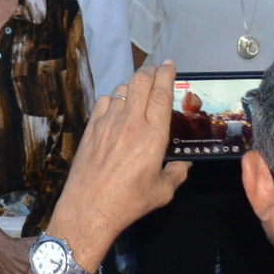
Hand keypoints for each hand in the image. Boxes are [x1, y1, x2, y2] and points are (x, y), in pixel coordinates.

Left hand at [43, 64, 190, 262]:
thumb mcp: (163, 192)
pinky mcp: (92, 128)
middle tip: (157, 70)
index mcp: (152, 136)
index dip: (167, 74)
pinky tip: (117, 108)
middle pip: (140, 82)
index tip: (171, 65)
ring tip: (139, 92)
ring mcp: (108, 122)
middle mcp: (130, 123)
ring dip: (133, 87)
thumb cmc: (129, 203)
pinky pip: (104, 101)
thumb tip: (184, 164)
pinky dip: (114, 99)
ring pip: (121, 90)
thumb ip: (177, 173)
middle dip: (151, 71)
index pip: (161, 94)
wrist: (89, 209)